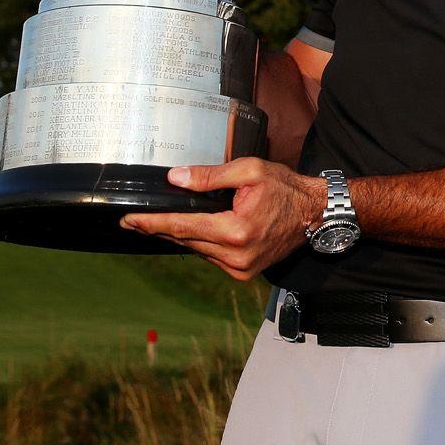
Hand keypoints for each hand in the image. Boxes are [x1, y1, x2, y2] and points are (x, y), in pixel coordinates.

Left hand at [120, 158, 326, 280]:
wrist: (316, 214)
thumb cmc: (286, 189)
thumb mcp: (250, 171)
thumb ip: (210, 176)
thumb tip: (175, 179)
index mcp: (236, 231)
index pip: (183, 226)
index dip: (152, 222)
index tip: (128, 220)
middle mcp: (235, 256)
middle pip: (185, 240)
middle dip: (160, 228)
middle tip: (133, 220)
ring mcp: (240, 269)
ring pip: (197, 250)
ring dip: (181, 235)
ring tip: (161, 221)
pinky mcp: (243, 273)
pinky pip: (211, 256)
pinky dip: (201, 243)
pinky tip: (195, 230)